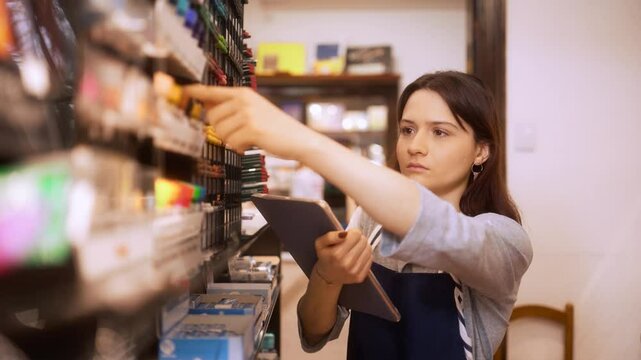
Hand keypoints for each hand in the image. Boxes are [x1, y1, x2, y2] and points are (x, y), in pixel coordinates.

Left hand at [184, 85, 316, 157]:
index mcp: (242, 93)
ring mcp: (248, 114)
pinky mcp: (252, 129)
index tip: (183, 90)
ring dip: (231, 140)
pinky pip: (231, 143)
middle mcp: (243, 100)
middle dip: (221, 130)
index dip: (195, 92)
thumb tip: (207, 109)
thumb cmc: (275, 128)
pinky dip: (238, 148)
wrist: (298, 139)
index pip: (212, 91)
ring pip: (220, 132)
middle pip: (212, 116)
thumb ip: (233, 108)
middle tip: (238, 133)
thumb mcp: (254, 111)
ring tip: (247, 138)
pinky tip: (250, 145)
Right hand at [314, 229, 372, 284]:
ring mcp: (354, 272)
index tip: (349, 235)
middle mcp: (346, 264)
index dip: (353, 232)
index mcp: (336, 254)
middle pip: (363, 241)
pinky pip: (370, 259)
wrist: (327, 276)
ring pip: (369, 250)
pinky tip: (358, 257)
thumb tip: (345, 234)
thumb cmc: (325, 256)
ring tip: (356, 248)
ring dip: (363, 246)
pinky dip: (366, 256)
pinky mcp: (360, 277)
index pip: (356, 235)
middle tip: (352, 242)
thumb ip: (330, 236)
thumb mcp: (320, 243)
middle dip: (359, 239)